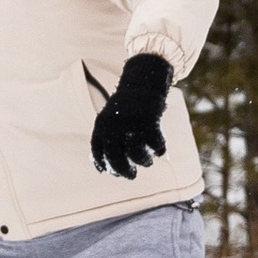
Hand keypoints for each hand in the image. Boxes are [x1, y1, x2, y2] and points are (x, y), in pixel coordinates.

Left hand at [90, 51, 172, 179]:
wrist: (142, 82)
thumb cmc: (126, 107)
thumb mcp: (110, 119)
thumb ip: (107, 139)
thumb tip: (101, 168)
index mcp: (101, 125)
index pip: (98, 153)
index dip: (105, 166)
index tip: (113, 173)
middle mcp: (113, 126)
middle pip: (116, 159)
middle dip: (124, 171)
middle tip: (131, 175)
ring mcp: (131, 124)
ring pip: (137, 155)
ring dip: (144, 162)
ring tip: (147, 162)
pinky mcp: (149, 121)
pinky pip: (155, 145)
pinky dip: (158, 150)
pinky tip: (159, 150)